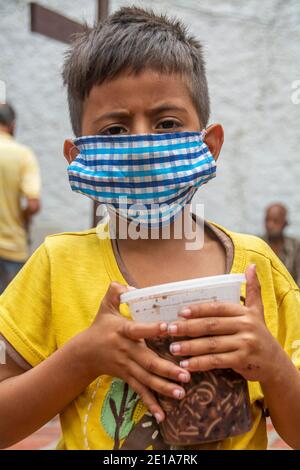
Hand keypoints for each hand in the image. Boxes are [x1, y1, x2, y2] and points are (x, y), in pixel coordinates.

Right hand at [85, 282, 190, 421]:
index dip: (152, 329)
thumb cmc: (100, 327)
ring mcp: (127, 367)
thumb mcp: (104, 307)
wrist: (84, 354)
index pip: (138, 330)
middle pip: (147, 361)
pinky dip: (150, 403)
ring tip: (181, 392)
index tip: (168, 328)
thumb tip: (126, 284)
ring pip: (146, 379)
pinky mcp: (127, 378)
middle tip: (185, 373)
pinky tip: (162, 414)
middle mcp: (126, 351)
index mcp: (122, 331)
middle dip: (167, 369)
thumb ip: (114, 292)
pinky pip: (140, 391)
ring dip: (164, 387)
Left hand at [167, 264, 281, 382]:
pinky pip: (217, 361)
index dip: (199, 309)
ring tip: (173, 348)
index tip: (181, 312)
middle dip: (188, 328)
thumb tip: (251, 266)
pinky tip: (186, 365)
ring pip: (212, 345)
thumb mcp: (258, 311)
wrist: (276, 363)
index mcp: (244, 312)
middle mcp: (245, 326)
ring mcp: (245, 344)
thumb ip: (253, 289)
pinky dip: (200, 363)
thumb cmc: (260, 334)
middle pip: (211, 325)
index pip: (218, 308)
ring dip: (190, 347)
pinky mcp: (243, 361)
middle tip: (169, 329)